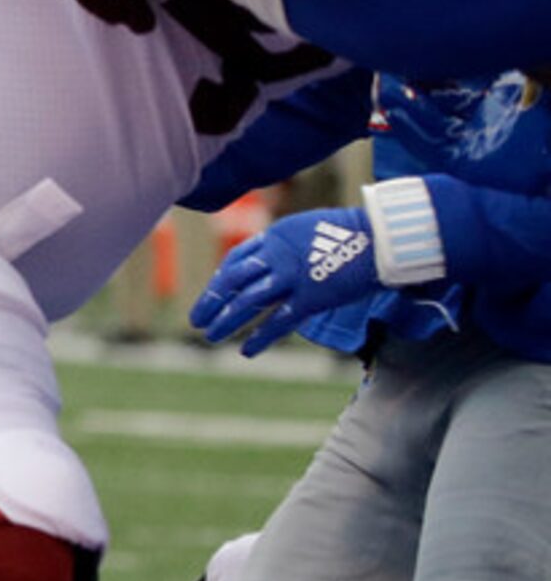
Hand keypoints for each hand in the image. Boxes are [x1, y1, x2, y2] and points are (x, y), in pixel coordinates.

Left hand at [190, 207, 378, 355]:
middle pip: (234, 280)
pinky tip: (247, 351)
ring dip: (228, 320)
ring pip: (250, 301)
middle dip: (212, 301)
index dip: (221, 279)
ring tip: (212, 336)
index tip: (212, 294)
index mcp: (276, 236)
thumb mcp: (307, 228)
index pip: (237, 259)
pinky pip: (279, 321)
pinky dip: (261, 337)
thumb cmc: (351, 233)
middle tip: (197, 320)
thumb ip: (283, 245)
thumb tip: (265, 262)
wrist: (384, 237)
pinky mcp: (312, 297)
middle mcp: (279, 254)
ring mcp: (294, 276)